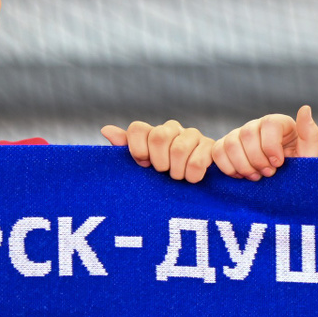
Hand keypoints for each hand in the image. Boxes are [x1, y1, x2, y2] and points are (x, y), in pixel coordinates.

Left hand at [100, 119, 214, 182]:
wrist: (195, 188)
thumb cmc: (162, 178)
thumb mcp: (142, 166)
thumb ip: (125, 148)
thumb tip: (106, 130)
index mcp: (152, 132)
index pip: (137, 129)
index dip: (137, 149)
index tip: (143, 164)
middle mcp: (172, 129)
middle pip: (159, 136)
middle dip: (159, 162)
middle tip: (163, 173)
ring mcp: (193, 135)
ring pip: (179, 149)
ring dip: (176, 172)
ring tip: (178, 178)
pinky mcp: (211, 146)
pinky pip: (198, 160)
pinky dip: (192, 175)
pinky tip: (192, 179)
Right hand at [213, 105, 317, 179]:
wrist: (283, 186)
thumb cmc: (298, 169)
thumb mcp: (308, 155)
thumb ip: (309, 134)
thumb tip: (305, 108)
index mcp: (278, 123)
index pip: (268, 123)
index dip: (271, 145)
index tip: (279, 163)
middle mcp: (257, 125)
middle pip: (247, 133)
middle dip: (257, 159)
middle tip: (269, 173)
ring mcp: (240, 135)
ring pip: (231, 143)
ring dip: (243, 165)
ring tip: (256, 176)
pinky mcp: (226, 147)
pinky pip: (217, 152)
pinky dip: (228, 167)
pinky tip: (241, 175)